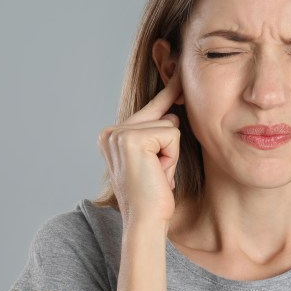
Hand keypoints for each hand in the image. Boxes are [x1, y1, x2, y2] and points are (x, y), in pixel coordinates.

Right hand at [97, 67, 182, 225]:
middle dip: (169, 147)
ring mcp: (119, 134)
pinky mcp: (132, 139)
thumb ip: (157, 133)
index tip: (180, 67)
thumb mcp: (154, 160)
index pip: (148, 110)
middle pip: (161, 117)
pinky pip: (171, 134)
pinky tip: (158, 174)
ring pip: (169, 126)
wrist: (145, 223)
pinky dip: (172, 157)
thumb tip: (173, 111)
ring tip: (157, 176)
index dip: (168, 93)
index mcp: (111, 136)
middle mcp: (110, 132)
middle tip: (157, 174)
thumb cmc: (153, 198)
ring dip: (171, 155)